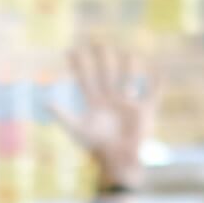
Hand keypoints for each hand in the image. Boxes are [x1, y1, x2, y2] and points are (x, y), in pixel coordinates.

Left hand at [49, 45, 157, 190]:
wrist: (117, 161)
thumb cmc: (96, 146)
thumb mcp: (77, 129)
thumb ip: (62, 115)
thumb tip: (45, 101)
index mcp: (95, 102)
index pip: (85, 79)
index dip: (78, 65)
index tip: (72, 50)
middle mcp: (111, 99)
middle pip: (106, 73)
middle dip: (102, 58)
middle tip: (98, 41)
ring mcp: (127, 103)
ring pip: (128, 79)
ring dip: (128, 67)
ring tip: (128, 54)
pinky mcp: (144, 111)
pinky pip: (152, 94)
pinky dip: (157, 84)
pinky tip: (158, 72)